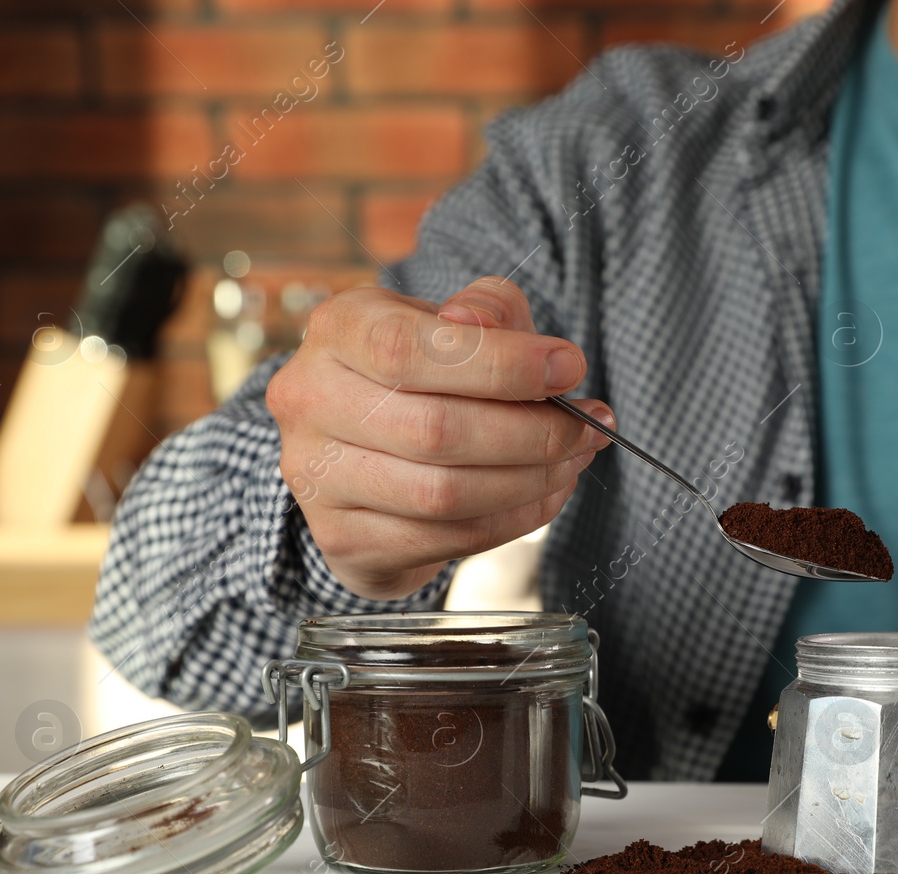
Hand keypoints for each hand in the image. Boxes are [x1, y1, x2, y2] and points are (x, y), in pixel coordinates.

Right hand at [266, 276, 611, 600]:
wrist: (364, 448)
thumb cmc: (422, 371)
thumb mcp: (451, 319)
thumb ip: (486, 310)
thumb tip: (509, 337)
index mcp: (338, 330)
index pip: (408, 349)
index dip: (500, 363)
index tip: (569, 368)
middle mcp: (310, 401)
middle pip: (434, 430)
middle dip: (531, 433)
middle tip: (587, 427)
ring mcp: (319, 478)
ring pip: (442, 494)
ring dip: (530, 481)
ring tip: (573, 460)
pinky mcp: (346, 539)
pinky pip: (445, 540)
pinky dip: (512, 519)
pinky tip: (544, 494)